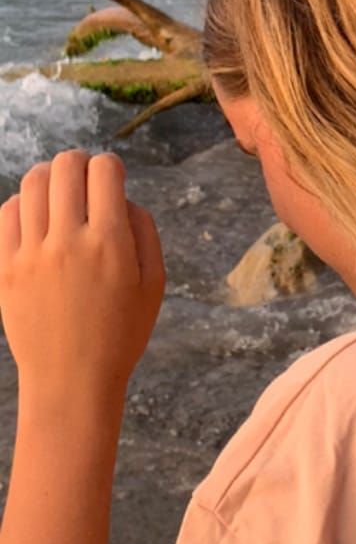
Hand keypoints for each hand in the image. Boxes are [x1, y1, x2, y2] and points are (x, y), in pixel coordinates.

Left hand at [0, 150, 164, 398]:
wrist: (71, 380)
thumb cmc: (119, 334)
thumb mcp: (153, 285)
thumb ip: (144, 232)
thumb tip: (123, 198)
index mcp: (110, 244)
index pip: (105, 171)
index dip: (112, 166)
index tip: (112, 178)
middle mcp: (68, 241)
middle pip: (66, 166)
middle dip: (80, 162)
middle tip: (85, 176)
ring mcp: (31, 253)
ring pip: (33, 182)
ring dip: (50, 177)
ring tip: (59, 192)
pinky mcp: (6, 267)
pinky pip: (8, 212)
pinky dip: (24, 203)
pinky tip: (37, 217)